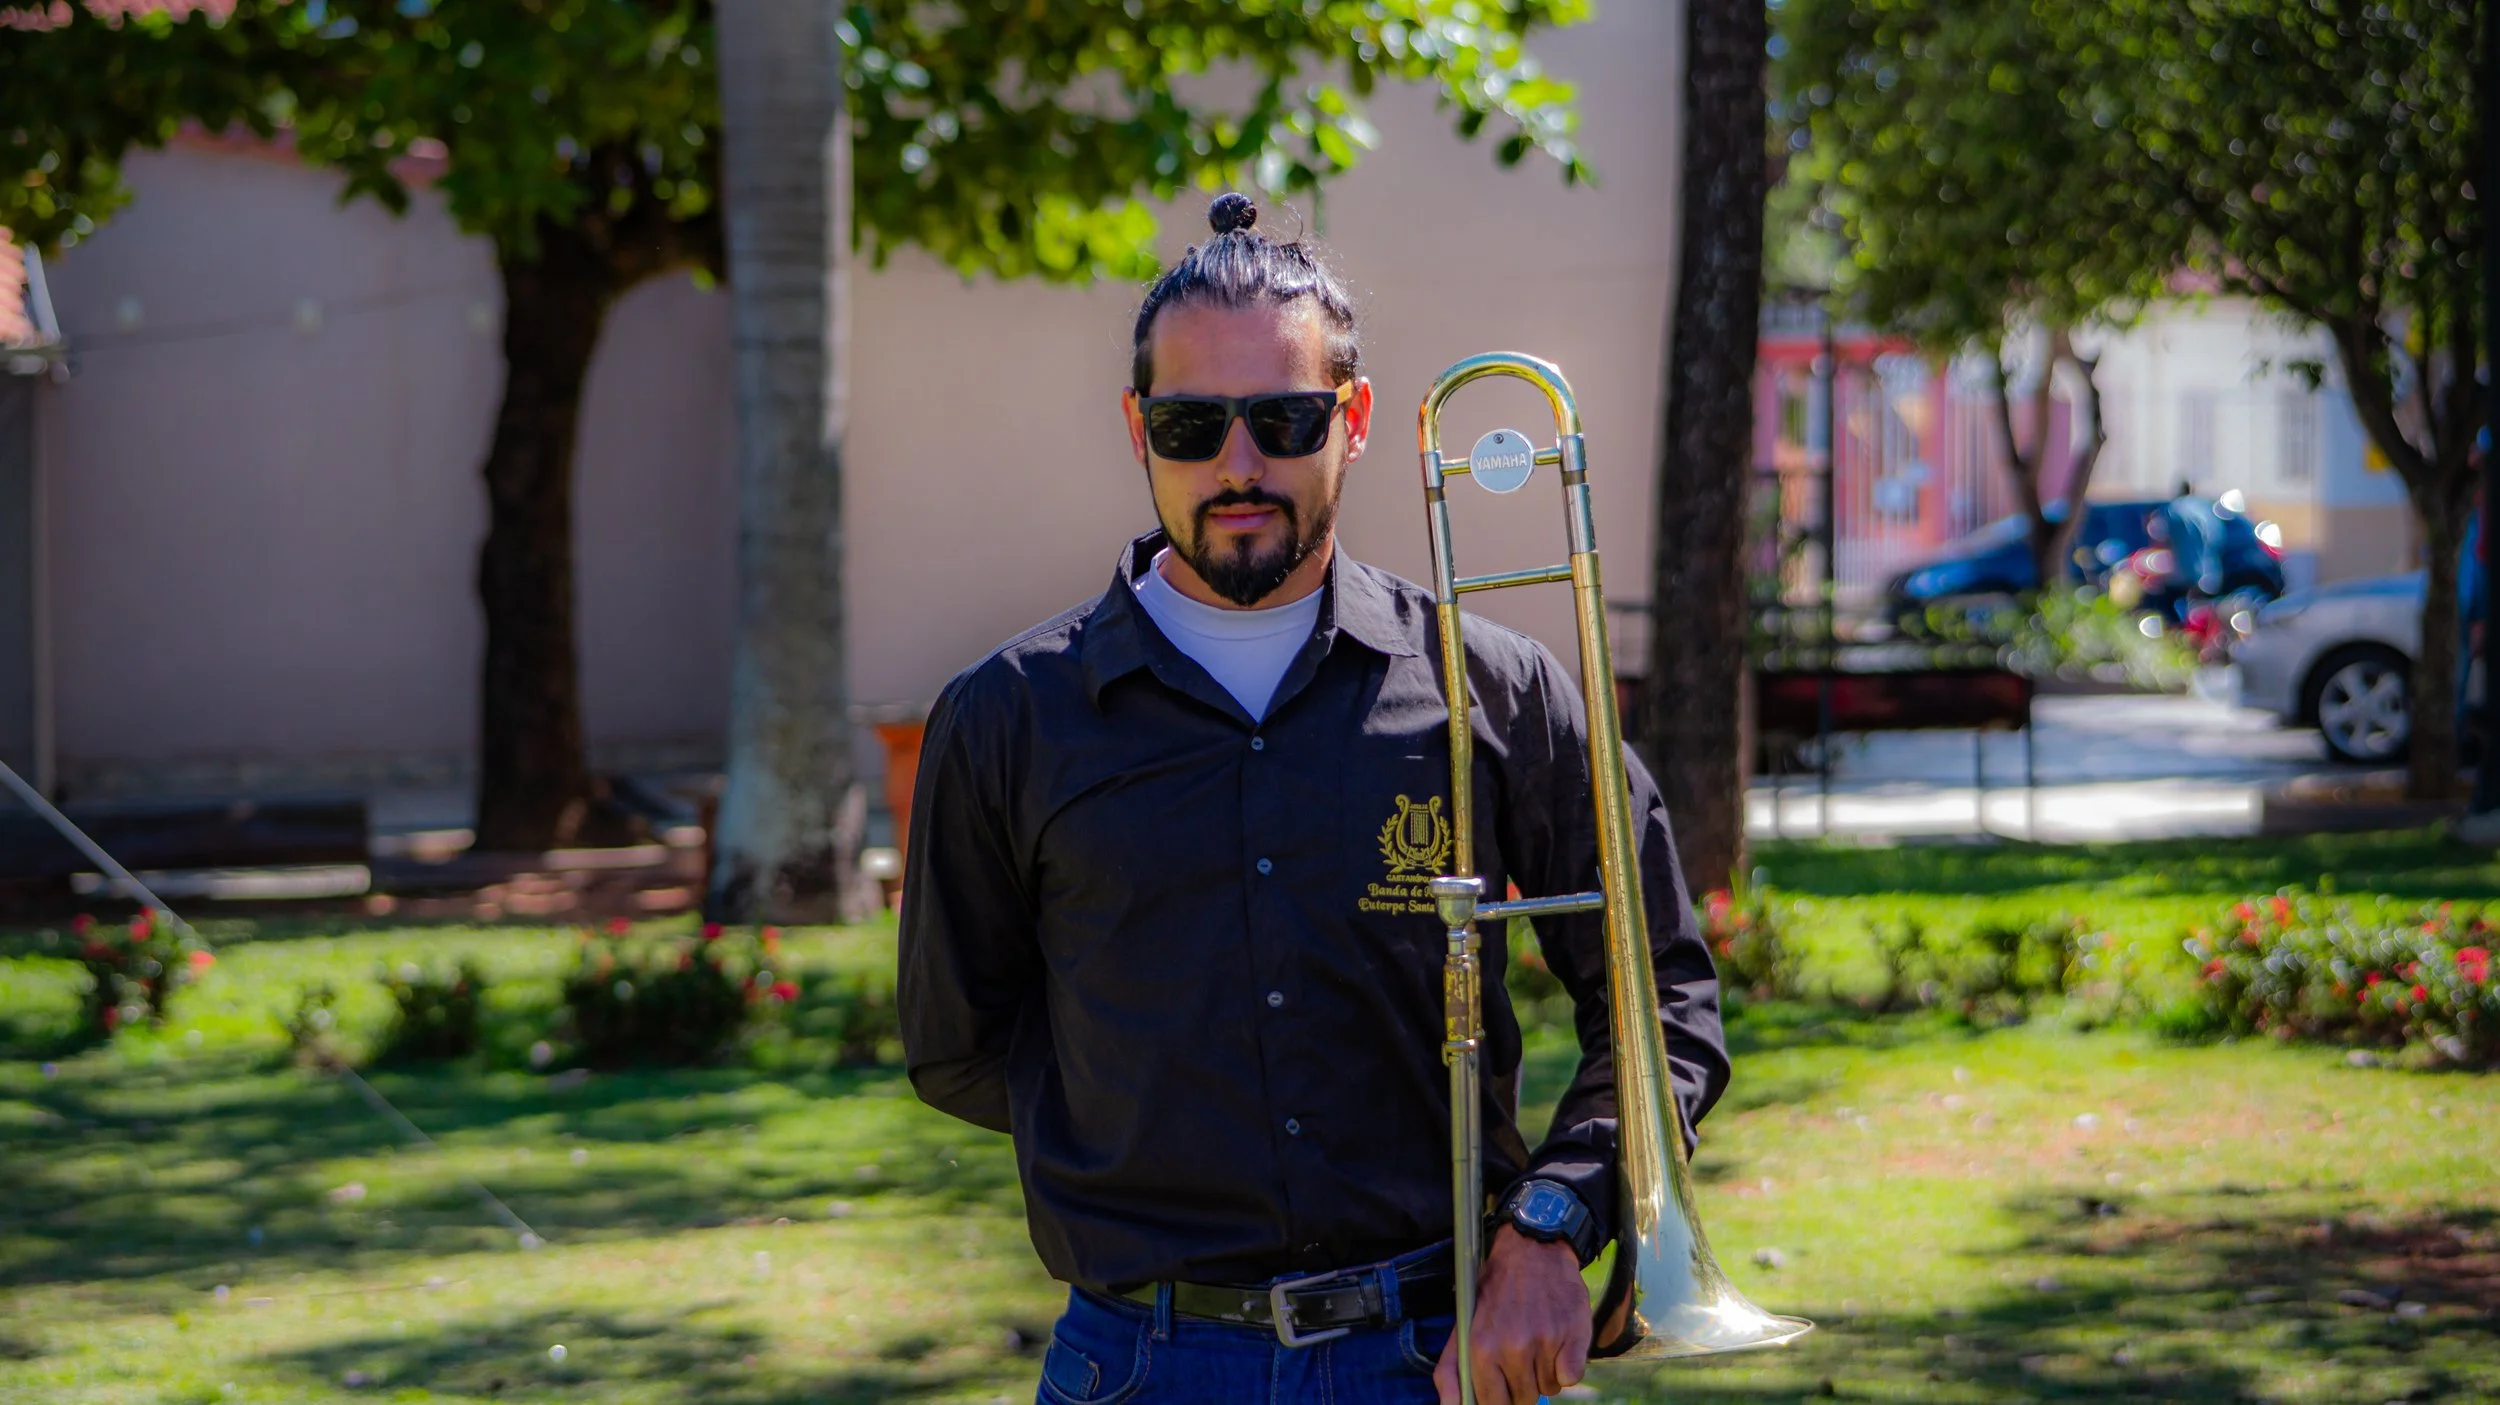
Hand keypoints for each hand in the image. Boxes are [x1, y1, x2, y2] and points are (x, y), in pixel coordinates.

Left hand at [1433, 1225, 1590, 1404]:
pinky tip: (1558, 1343)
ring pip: (1550, 1389)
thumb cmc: (1496, 1289)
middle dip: (1523, 1385)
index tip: (1503, 1389)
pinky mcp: (1574, 1337)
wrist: (1533, 1249)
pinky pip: (1571, 1378)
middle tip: (1522, 1355)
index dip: (1499, 1400)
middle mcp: (1514, 1348)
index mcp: (1482, 1348)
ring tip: (1538, 1341)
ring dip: (1545, 1373)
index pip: (1492, 1404)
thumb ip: (1451, 1369)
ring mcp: (1546, 1342)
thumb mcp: (1464, 1323)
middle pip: (1524, 1400)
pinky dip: (1567, 1367)